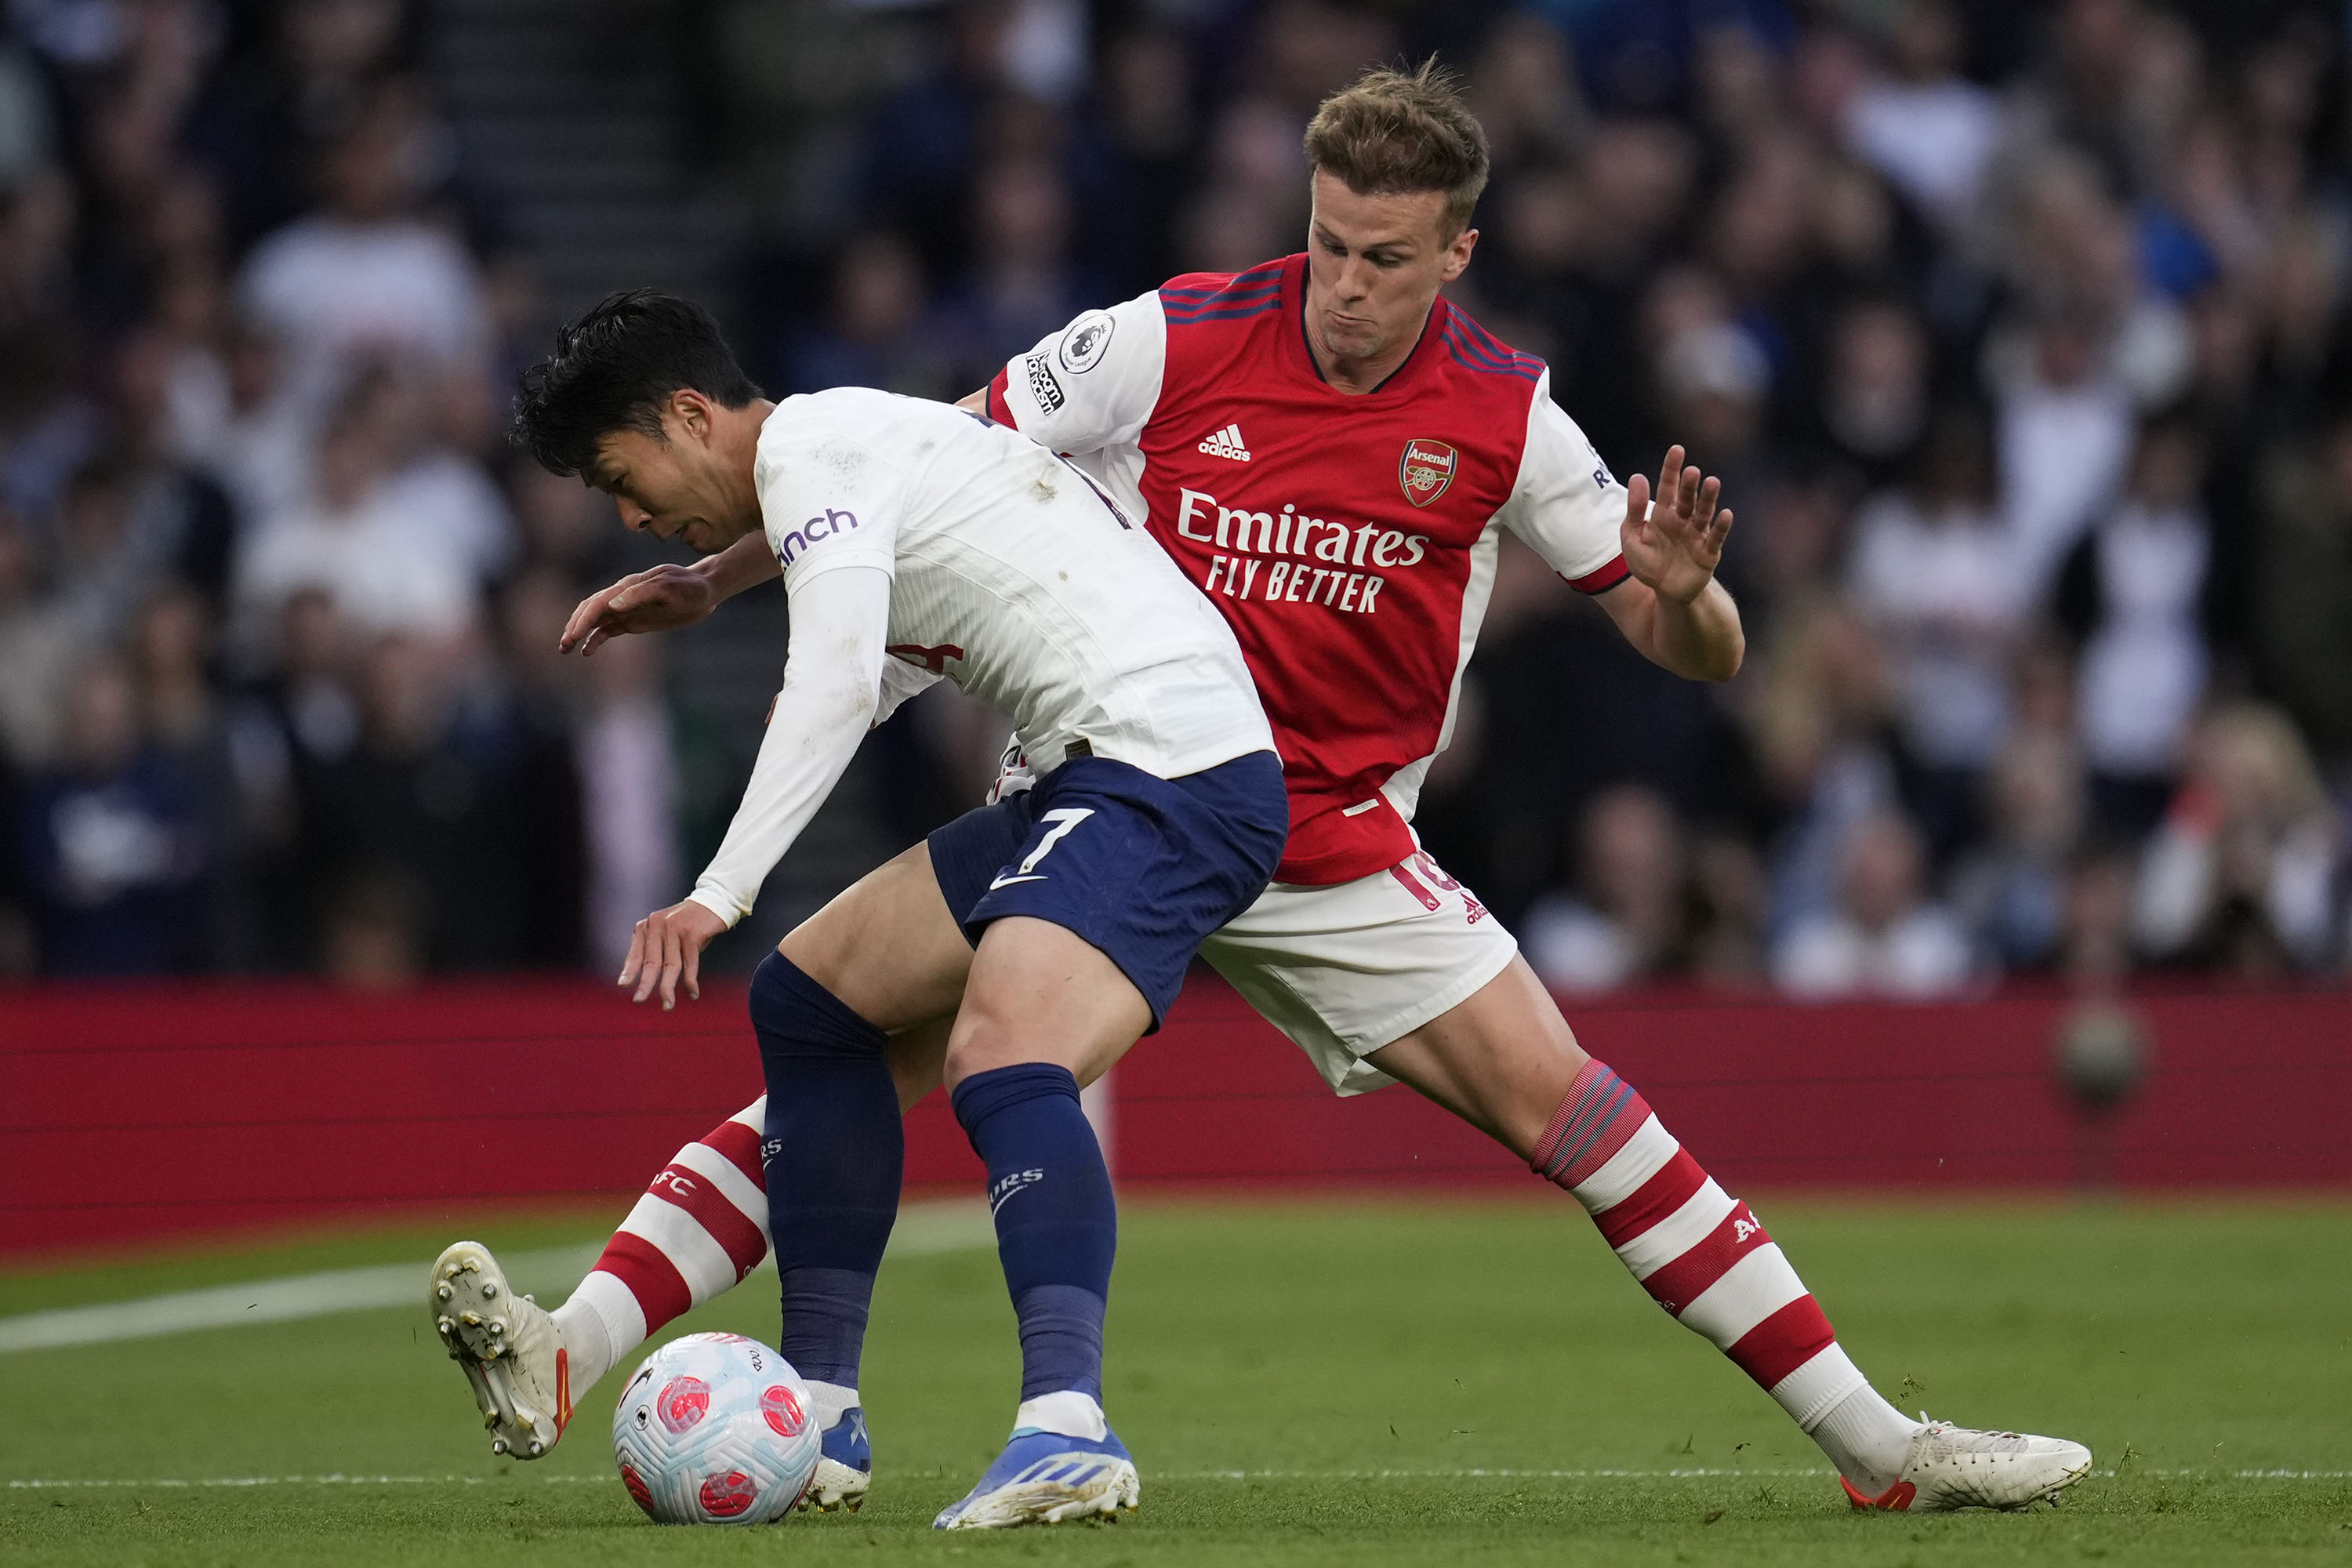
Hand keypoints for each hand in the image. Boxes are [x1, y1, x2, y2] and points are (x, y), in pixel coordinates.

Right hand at [560, 563, 717, 655]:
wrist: (705, 590)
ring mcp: (626, 609)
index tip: (574, 636)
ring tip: (565, 649)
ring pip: (595, 620)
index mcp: (627, 587)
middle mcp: (622, 597)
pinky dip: (596, 639)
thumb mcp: (669, 589)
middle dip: (575, 626)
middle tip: (563, 645)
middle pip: (590, 610)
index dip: (584, 619)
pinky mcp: (634, 620)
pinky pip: (609, 629)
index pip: (598, 603)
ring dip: (579, 633)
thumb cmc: (689, 587)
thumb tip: (613, 604)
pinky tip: (587, 650)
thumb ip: (641, 595)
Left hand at [619, 899, 729, 1009]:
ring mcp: (675, 928)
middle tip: (638, 1001)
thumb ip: (655, 949)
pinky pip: (690, 963)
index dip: (629, 970)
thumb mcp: (667, 932)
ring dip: (668, 988)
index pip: (636, 953)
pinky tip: (693, 993)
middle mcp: (658, 926)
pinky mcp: (692, 933)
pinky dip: (691, 981)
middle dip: (645, 984)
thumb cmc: (689, 923)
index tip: (623, 985)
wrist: (714, 901)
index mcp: (647, 926)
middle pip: (651, 962)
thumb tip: (645, 978)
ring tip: (667, 1005)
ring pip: (670, 965)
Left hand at [1619, 445, 1734, 605]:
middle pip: (1687, 498)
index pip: (1668, 487)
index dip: (1671, 469)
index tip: (1677, 449)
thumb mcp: (1632, 537)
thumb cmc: (1648, 562)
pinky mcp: (1708, 552)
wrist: (1665, 591)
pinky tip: (1725, 514)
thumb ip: (1634, 510)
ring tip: (1712, 482)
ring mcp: (1697, 535)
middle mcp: (1683, 520)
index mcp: (1663, 514)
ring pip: (1704, 513)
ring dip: (1709, 498)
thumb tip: (1637, 477)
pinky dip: (1721, 527)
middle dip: (1689, 484)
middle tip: (1692, 471)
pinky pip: (1716, 538)